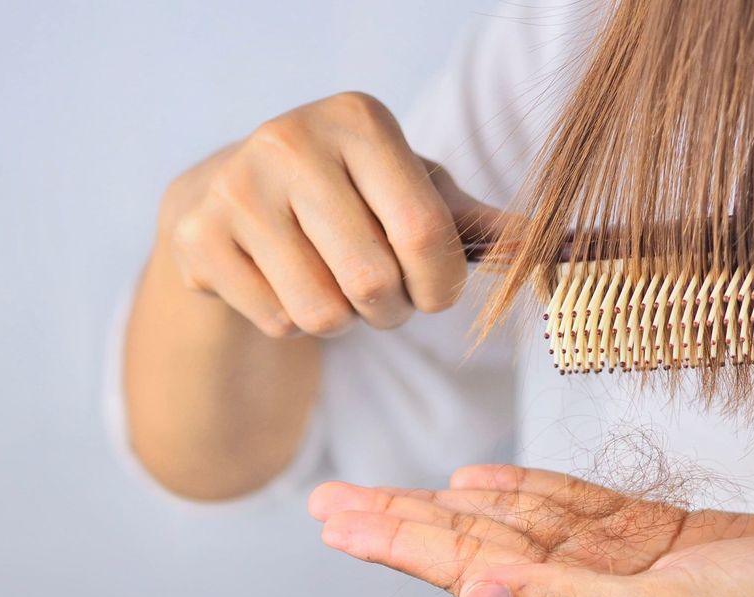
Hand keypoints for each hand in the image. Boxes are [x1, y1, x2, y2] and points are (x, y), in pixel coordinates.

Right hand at [155, 92, 502, 338]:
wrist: (228, 194)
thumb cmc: (343, 195)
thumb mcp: (408, 191)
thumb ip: (474, 222)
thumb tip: (554, 249)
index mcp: (359, 118)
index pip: (426, 235)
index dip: (441, 286)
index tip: (433, 289)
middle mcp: (291, 140)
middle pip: (374, 283)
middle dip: (392, 311)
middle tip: (380, 296)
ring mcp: (237, 188)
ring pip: (322, 313)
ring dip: (343, 321)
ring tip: (329, 284)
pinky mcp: (199, 237)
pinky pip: (277, 322)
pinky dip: (292, 322)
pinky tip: (279, 281)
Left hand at [308, 464, 753, 596]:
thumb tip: (469, 593)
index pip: (457, 572)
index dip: (392, 542)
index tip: (336, 521)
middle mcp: (574, 595)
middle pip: (464, 547)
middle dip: (394, 522)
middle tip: (330, 500)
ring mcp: (605, 565)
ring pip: (504, 525)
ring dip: (441, 505)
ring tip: (384, 493)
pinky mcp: (639, 537)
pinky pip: (560, 509)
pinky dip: (516, 492)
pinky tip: (476, 483)